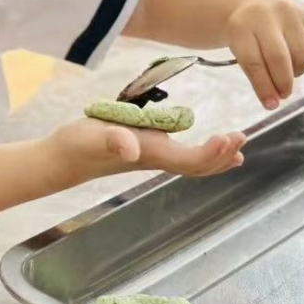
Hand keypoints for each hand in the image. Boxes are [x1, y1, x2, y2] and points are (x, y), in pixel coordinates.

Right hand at [49, 118, 246, 180]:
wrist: (61, 158)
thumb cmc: (76, 146)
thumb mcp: (92, 136)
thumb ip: (110, 139)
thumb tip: (129, 146)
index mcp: (150, 154)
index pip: (190, 160)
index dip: (212, 153)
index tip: (230, 138)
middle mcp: (155, 158)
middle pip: (197, 167)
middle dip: (221, 156)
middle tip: (242, 139)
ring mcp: (150, 157)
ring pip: (191, 164)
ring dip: (215, 158)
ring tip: (235, 149)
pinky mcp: (143, 150)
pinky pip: (180, 156)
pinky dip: (199, 153)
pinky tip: (203, 145)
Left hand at [226, 0, 303, 108]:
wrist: (255, 5)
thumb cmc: (247, 35)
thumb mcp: (241, 50)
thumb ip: (256, 74)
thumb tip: (274, 103)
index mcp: (242, 26)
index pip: (253, 61)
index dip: (263, 86)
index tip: (270, 104)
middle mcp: (266, 14)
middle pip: (279, 58)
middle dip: (283, 82)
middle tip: (283, 94)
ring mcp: (290, 11)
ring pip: (302, 54)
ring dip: (298, 72)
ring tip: (289, 71)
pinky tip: (299, 57)